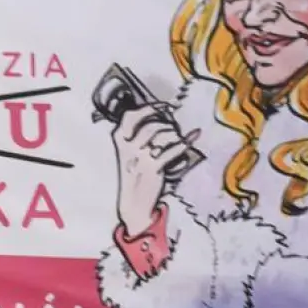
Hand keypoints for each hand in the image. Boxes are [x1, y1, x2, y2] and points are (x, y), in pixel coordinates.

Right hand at [112, 105, 198, 233]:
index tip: (166, 106)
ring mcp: (140, 157)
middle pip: (152, 124)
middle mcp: (127, 146)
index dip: (150, 108)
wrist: (133, 202)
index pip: (131, 116)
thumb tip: (164, 114)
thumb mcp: (130, 152)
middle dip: (167, 123)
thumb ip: (139, 134)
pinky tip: (189, 141)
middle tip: (174, 128)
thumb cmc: (136, 173)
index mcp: (119, 139)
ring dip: (175, 135)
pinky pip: (172, 150)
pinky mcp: (153, 168)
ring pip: (163, 135)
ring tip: (178, 140)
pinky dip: (183, 144)